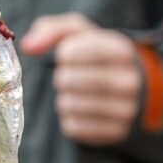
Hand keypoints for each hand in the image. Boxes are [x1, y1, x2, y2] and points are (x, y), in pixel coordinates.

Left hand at [21, 13, 140, 145]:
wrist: (133, 89)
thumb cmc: (98, 57)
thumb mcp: (82, 35)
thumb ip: (52, 30)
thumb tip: (28, 46)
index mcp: (122, 50)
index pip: (71, 52)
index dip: (63, 55)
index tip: (71, 56)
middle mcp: (129, 80)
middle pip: (67, 80)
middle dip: (62, 78)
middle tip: (73, 77)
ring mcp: (125, 109)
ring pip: (69, 105)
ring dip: (65, 99)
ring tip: (78, 94)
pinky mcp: (115, 132)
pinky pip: (74, 127)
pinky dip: (70, 118)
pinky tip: (83, 111)